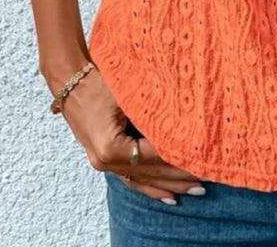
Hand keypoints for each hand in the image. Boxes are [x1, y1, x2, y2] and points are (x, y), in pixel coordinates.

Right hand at [53, 66, 204, 202]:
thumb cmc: (99, 81)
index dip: (177, 156)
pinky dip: (150, 187)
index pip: (152, 156)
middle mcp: (105, 161)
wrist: (70, 80)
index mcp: (110, 146)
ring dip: (168, 187)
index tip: (201, 157)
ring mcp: (103, 163)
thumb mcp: (128, 93)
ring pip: (141, 180)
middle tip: (206, 180)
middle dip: (178, 178)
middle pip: (149, 173)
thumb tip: (185, 120)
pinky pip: (130, 179)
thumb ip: (153, 110)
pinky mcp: (104, 160)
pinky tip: (168, 196)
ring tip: (195, 191)